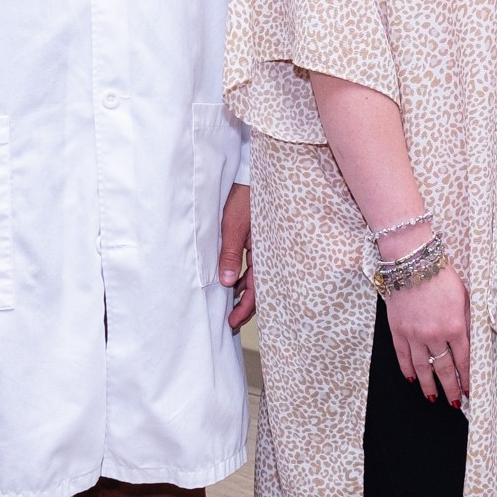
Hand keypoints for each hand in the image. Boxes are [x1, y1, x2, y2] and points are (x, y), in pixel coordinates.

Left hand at [219, 182, 255, 331]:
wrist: (253, 174)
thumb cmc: (244, 197)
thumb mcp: (233, 227)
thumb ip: (231, 255)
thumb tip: (228, 283)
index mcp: (265, 251)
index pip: (257, 289)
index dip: (245, 308)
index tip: (233, 322)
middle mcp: (268, 252)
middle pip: (259, 287)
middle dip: (246, 306)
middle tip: (232, 322)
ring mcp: (264, 246)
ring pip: (257, 277)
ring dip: (245, 291)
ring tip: (232, 305)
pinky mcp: (259, 239)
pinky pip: (255, 264)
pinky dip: (245, 276)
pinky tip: (236, 282)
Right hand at [386, 260, 470, 406]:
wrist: (412, 262)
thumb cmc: (441, 276)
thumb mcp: (465, 296)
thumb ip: (468, 320)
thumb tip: (472, 340)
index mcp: (455, 326)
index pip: (464, 360)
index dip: (467, 378)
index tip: (470, 389)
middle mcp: (435, 334)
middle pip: (444, 369)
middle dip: (450, 388)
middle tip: (454, 402)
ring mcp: (414, 334)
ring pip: (423, 367)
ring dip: (429, 385)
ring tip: (433, 397)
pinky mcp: (398, 330)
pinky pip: (403, 356)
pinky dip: (407, 370)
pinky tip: (412, 379)